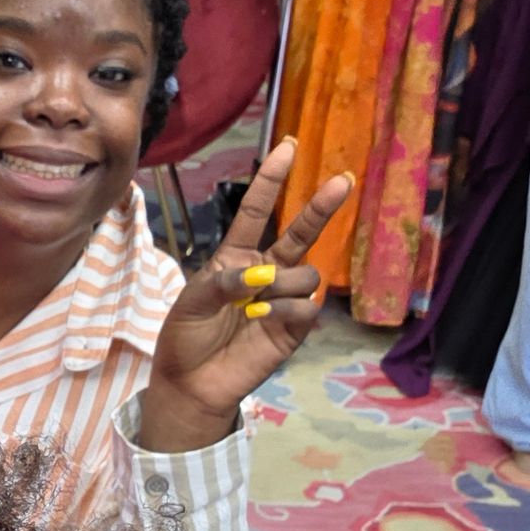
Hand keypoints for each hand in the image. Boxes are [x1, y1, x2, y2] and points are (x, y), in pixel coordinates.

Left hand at [135, 137, 351, 453]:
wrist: (190, 383)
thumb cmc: (185, 337)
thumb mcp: (191, 302)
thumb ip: (222, 281)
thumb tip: (258, 275)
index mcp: (236, 257)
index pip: (257, 212)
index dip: (271, 181)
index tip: (288, 147)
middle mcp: (265, 272)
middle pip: (300, 232)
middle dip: (321, 207)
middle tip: (344, 180)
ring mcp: (282, 300)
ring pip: (307, 274)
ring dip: (284, 282)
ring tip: (256, 303)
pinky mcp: (294, 330)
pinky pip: (305, 307)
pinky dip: (285, 310)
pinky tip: (260, 320)